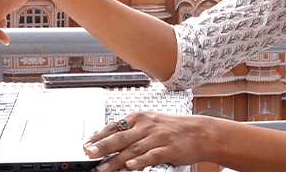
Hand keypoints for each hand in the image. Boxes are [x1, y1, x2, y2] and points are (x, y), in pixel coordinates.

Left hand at [83, 112, 210, 170]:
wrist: (200, 132)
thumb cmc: (172, 128)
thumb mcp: (147, 123)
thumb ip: (124, 129)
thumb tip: (99, 132)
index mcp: (139, 118)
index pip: (114, 126)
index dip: (98, 137)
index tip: (85, 146)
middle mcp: (147, 126)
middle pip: (120, 137)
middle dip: (102, 146)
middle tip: (88, 153)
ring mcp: (158, 138)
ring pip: (133, 149)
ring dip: (116, 160)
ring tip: (102, 168)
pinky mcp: (168, 150)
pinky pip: (152, 155)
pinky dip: (141, 161)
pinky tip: (131, 166)